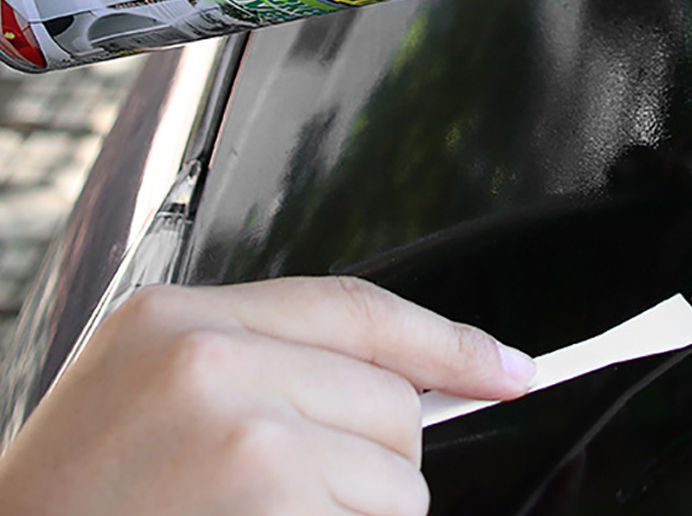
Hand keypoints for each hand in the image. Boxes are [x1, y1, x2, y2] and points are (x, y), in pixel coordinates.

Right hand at [0, 277, 533, 515]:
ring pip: (395, 477)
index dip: (447, 341)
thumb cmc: (74, 509)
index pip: (359, 308)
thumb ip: (271, 364)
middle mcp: (214, 364)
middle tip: (283, 494)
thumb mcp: (151, 396)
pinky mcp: (269, 509)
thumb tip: (415, 377)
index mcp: (179, 320)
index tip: (506, 367)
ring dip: (354, 514)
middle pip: (392, 399)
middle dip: (370, 456)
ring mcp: (244, 441)